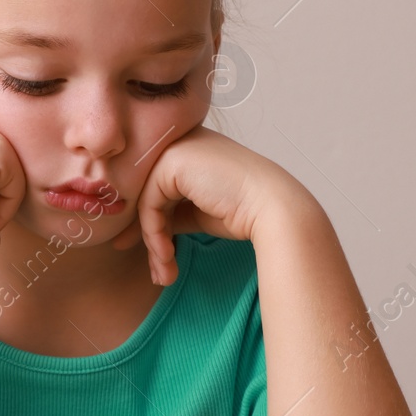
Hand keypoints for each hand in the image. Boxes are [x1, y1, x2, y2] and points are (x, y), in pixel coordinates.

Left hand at [110, 125, 313, 284]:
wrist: (272, 208)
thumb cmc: (244, 212)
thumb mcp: (198, 212)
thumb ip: (172, 214)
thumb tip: (143, 234)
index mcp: (188, 149)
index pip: (156, 189)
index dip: (149, 226)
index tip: (154, 259)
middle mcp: (179, 142)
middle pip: (147, 196)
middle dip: (148, 239)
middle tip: (158, 273)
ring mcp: (174, 149)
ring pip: (145, 204)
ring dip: (153, 244)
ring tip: (165, 273)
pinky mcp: (170, 163)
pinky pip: (148, 205)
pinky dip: (155, 235)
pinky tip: (168, 255)